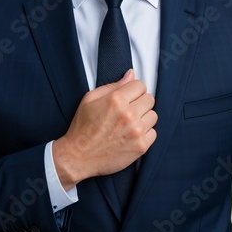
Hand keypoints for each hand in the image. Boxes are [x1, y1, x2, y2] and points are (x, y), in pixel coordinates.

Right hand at [52, 69, 156, 189]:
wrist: (78, 156)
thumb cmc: (82, 128)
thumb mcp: (90, 99)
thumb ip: (113, 86)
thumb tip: (131, 74)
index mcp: (116, 100)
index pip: (141, 85)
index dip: (133, 90)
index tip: (128, 97)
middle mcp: (129, 114)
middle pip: (149, 99)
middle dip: (140, 102)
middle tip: (128, 110)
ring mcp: (136, 131)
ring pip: (153, 116)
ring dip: (143, 118)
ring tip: (129, 124)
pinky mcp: (141, 146)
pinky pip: (153, 133)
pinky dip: (145, 134)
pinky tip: (131, 135)